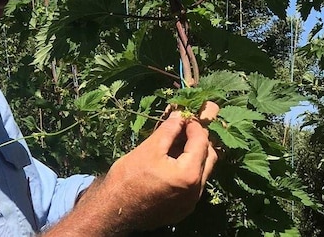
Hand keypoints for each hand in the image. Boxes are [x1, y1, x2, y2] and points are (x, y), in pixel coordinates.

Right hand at [42, 102, 218, 235]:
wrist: (113, 209)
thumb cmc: (128, 176)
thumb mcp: (149, 148)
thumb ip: (169, 130)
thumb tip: (180, 115)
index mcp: (190, 174)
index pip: (202, 142)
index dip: (195, 125)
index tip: (185, 116)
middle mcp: (196, 191)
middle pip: (209, 158)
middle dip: (200, 140)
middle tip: (186, 127)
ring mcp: (191, 202)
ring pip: (202, 172)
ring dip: (195, 155)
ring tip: (178, 143)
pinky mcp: (182, 209)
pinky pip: (193, 185)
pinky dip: (188, 170)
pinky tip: (172, 163)